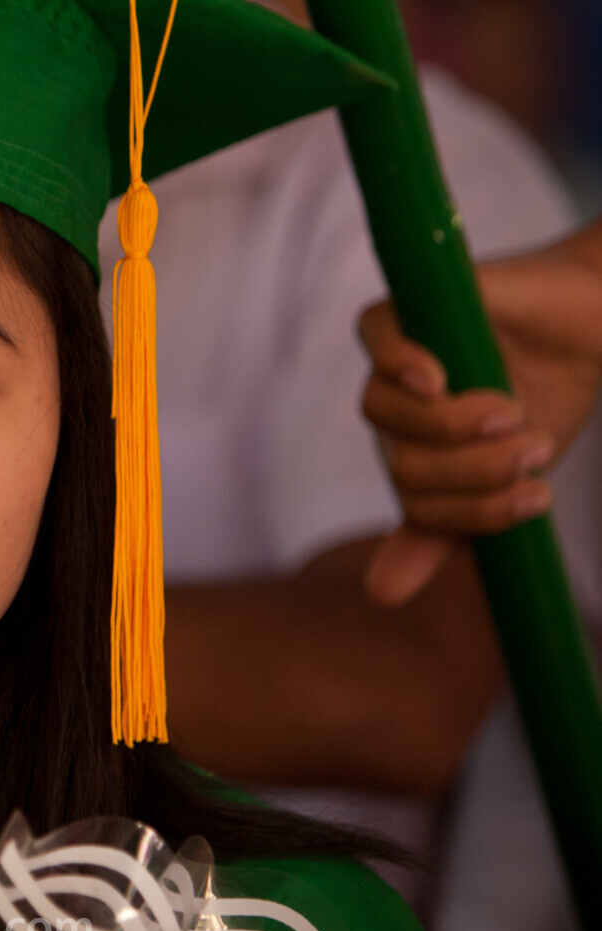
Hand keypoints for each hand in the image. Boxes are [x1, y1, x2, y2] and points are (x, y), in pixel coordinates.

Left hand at [359, 225, 601, 605]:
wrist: (589, 326)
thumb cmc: (548, 398)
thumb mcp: (505, 481)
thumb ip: (444, 533)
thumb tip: (379, 595)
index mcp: (412, 457)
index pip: (417, 507)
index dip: (475, 513)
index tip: (539, 495)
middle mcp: (394, 414)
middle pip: (401, 465)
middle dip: (474, 471)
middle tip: (535, 450)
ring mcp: (395, 362)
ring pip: (384, 412)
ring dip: (453, 425)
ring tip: (511, 413)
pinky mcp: (406, 309)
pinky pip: (374, 336)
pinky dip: (398, 365)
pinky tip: (434, 379)